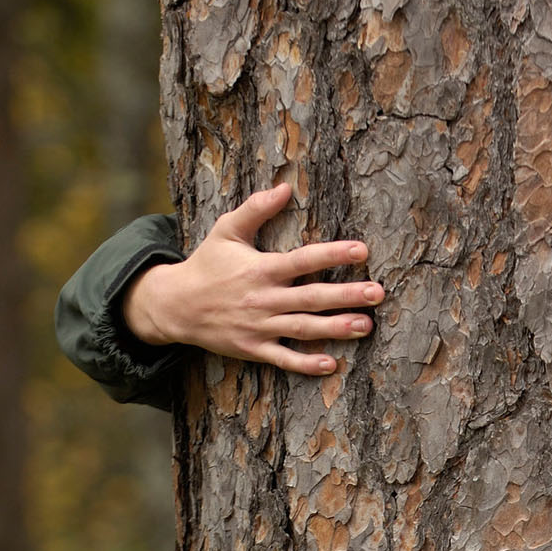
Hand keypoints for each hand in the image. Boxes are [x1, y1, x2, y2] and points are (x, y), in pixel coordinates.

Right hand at [122, 184, 384, 374]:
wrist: (173, 305)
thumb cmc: (207, 264)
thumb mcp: (226, 230)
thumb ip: (256, 208)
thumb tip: (284, 186)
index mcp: (260, 269)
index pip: (302, 260)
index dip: (333, 254)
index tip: (362, 250)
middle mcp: (263, 299)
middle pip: (311, 297)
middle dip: (346, 295)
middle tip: (378, 293)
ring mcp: (258, 326)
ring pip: (303, 328)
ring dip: (335, 328)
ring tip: (366, 326)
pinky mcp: (253, 348)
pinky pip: (283, 359)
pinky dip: (305, 364)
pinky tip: (332, 364)